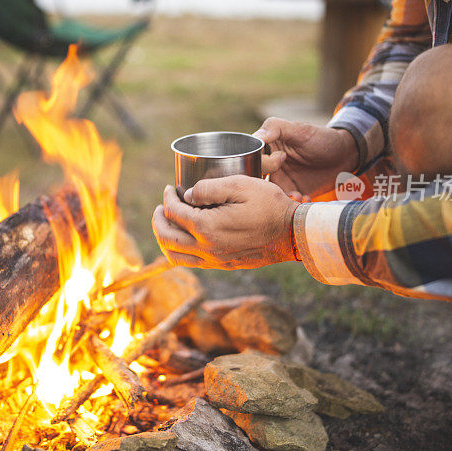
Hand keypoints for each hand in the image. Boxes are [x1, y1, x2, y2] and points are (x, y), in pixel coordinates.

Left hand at [152, 176, 299, 269]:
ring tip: (167, 224)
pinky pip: (191, 263)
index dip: (168, 198)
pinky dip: (179, 251)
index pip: (174, 213)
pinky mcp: (223, 265)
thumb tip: (187, 194)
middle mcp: (207, 248)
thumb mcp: (242, 185)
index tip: (170, 188)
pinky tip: (185, 238)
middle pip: (167, 237)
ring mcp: (214, 260)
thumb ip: (210, 187)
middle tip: (161, 207)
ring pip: (174, 256)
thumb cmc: (270, 206)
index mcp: (207, 227)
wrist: (293, 234)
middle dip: (158, 220)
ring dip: (164, 239)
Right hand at [256, 118, 358, 197]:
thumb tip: (256, 137)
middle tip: (286, 185)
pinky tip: (306, 199)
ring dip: (282, 199)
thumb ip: (277, 128)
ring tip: (298, 196)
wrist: (345, 155)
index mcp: (266, 148)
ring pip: (269, 195)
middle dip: (268, 188)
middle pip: (256, 180)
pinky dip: (294, 204)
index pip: (250, 158)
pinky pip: (286, 203)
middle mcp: (269, 165)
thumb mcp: (300, 130)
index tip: (278, 163)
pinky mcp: (292, 192)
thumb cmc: (321, 138)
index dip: (261, 164)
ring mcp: (280, 180)